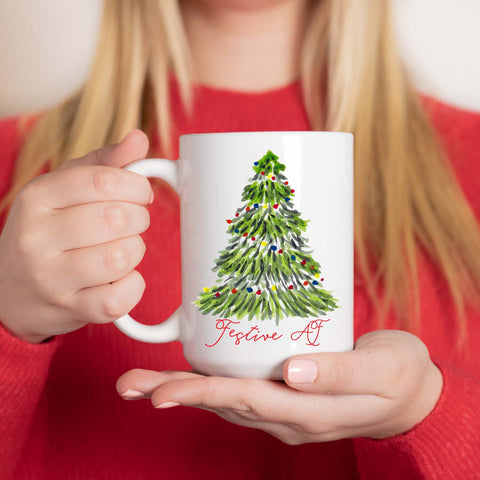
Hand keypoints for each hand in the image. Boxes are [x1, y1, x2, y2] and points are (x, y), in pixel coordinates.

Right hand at [0, 130, 152, 342]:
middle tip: (132, 222)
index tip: (140, 193)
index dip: (136, 186)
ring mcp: (50, 278)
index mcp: (37, 198)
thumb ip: (103, 164)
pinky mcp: (69, 310)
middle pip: (117, 218)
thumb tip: (139, 139)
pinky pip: (120, 297)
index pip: (103, 181)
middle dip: (139, 218)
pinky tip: (121, 279)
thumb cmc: (48, 231)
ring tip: (122, 250)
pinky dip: (133, 286)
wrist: (11, 291)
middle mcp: (37, 238)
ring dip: (136, 251)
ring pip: (122, 257)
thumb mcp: (64, 189)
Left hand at [117, 330, 442, 443]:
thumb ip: (339, 374)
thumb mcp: (381, 373)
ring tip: (143, 382)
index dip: (202, 395)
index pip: (244, 402)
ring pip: (225, 400)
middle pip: (222, 404)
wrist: (409, 393)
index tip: (161, 393)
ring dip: (184, 389)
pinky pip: (240, 392)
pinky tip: (191, 372)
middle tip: (129, 386)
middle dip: (174, 394)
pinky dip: (209, 383)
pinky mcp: (286, 394)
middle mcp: (287, 415)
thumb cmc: (397, 377)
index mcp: (307, 412)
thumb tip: (292, 372)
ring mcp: (284, 409)